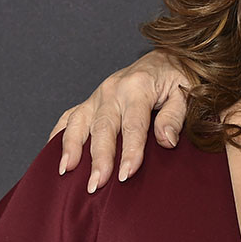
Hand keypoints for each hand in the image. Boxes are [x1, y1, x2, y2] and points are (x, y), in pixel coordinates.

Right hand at [50, 50, 189, 192]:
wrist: (166, 57)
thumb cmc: (178, 77)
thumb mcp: (186, 93)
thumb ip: (175, 116)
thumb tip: (166, 141)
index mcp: (138, 86)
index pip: (133, 125)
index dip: (130, 152)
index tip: (126, 175)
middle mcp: (113, 89)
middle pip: (103, 128)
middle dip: (99, 158)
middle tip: (96, 185)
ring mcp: (98, 95)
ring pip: (79, 122)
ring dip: (71, 148)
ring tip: (66, 171)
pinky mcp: (91, 100)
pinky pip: (70, 117)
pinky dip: (60, 135)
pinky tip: (54, 155)